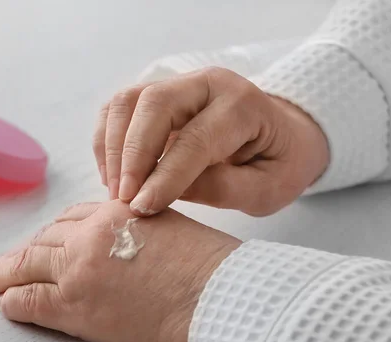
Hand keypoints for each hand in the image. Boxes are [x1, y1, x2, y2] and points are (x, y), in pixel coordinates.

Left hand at [0, 200, 240, 341]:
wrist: (216, 296)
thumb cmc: (207, 266)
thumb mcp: (172, 229)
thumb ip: (139, 228)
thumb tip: (126, 244)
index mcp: (118, 211)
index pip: (74, 217)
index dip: (57, 233)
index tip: (48, 242)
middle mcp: (91, 235)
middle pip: (46, 238)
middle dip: (26, 251)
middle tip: (7, 261)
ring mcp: (78, 269)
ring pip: (26, 264)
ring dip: (2, 273)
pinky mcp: (74, 305)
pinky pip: (28, 300)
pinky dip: (12, 301)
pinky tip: (3, 303)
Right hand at [92, 67, 328, 216]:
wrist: (283, 138)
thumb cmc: (279, 165)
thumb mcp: (268, 189)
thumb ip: (223, 189)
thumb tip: (162, 192)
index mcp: (243, 105)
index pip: (196, 138)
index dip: (164, 175)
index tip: (142, 207)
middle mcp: (206, 84)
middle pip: (153, 104)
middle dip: (131, 155)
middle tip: (124, 199)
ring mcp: (178, 86)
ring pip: (127, 101)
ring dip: (113, 148)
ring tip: (117, 191)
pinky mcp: (157, 97)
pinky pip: (118, 109)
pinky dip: (107, 142)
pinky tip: (114, 175)